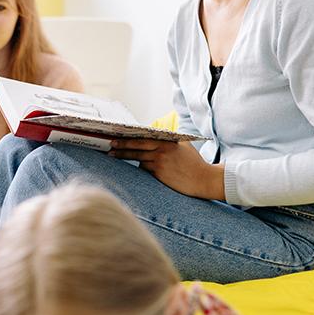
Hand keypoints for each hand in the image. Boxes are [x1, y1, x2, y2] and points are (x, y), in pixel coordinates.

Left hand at [108, 139, 224, 199]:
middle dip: (121, 147)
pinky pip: (145, 170)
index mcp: (167, 141)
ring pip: (138, 159)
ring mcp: (160, 162)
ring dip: (126, 157)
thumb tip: (155, 135)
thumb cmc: (194, 163)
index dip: (129, 137)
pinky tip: (137, 167)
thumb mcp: (183, 146)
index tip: (117, 136)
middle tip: (110, 146)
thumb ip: (169, 141)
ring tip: (113, 155)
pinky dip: (141, 168)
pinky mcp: (159, 174)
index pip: (143, 138)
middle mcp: (162, 150)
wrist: (203, 179)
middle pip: (136, 147)